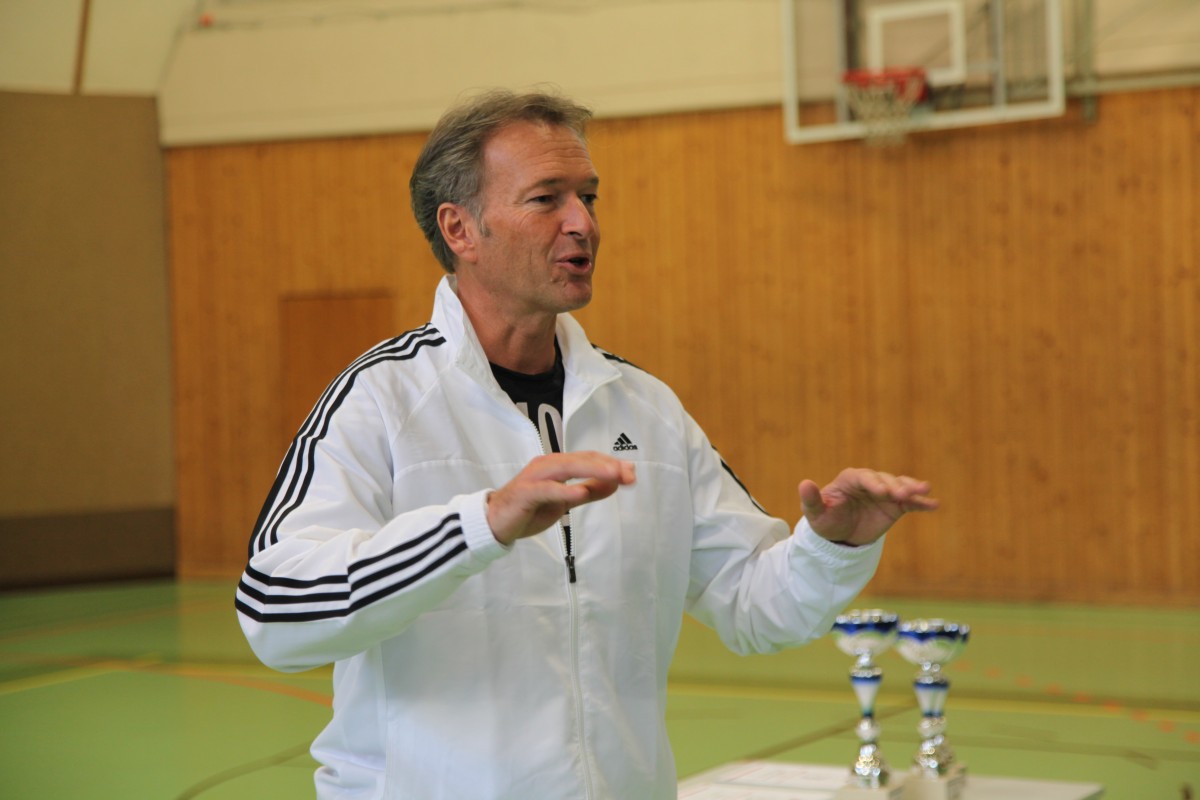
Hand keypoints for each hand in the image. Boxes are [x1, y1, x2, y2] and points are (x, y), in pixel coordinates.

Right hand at [487, 452, 635, 545]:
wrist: (495, 523)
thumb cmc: (529, 509)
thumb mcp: (565, 501)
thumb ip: (588, 491)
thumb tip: (615, 484)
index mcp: (557, 465)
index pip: (588, 459)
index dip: (610, 464)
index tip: (632, 473)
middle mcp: (547, 465)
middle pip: (581, 460)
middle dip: (606, 465)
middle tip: (628, 473)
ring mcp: (535, 477)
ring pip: (566, 468)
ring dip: (591, 470)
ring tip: (613, 474)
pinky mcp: (526, 492)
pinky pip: (547, 489)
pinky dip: (564, 490)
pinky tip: (580, 493)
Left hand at [799, 468, 937, 546]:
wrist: (840, 535)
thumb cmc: (825, 520)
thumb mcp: (815, 514)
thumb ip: (811, 500)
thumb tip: (804, 484)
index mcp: (849, 480)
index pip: (863, 478)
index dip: (873, 483)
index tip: (882, 492)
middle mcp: (870, 482)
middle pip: (885, 480)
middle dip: (894, 486)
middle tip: (903, 495)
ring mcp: (885, 493)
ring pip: (900, 486)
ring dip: (912, 488)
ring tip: (925, 490)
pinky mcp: (895, 506)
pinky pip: (910, 503)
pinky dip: (922, 503)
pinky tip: (934, 504)